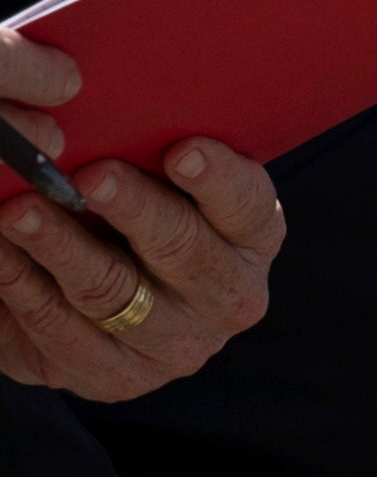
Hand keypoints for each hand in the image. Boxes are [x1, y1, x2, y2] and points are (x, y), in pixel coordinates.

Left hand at [0, 59, 281, 400]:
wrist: (107, 293)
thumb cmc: (131, 210)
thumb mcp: (158, 177)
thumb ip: (150, 148)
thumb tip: (98, 97)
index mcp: (253, 237)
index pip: (248, 206)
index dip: (216, 181)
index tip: (180, 150)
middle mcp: (229, 298)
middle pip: (183, 252)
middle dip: (133, 211)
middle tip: (87, 176)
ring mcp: (176, 347)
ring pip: (113, 294)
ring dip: (60, 248)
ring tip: (17, 210)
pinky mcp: (117, 380)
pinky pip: (62, 336)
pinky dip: (22, 289)